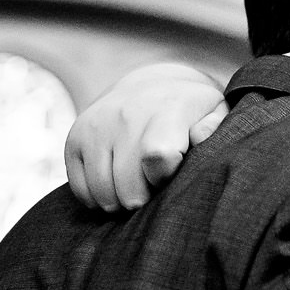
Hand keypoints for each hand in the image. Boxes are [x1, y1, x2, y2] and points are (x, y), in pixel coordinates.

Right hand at [65, 63, 226, 211]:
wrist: (149, 86)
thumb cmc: (189, 112)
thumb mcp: (215, 112)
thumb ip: (214, 127)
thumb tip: (198, 136)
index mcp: (165, 108)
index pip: (157, 157)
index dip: (165, 178)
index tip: (170, 174)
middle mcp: (125, 114)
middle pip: (128, 185)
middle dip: (143, 199)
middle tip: (151, 190)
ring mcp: (95, 126)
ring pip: (102, 191)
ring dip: (119, 202)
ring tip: (134, 189)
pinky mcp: (74, 139)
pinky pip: (80, 189)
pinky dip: (96, 198)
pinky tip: (113, 185)